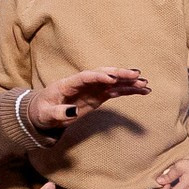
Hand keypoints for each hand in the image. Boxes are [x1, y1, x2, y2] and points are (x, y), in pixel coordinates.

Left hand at [29, 68, 149, 131]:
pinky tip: (143, 90)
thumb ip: (59, 112)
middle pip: (103, 74)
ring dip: (129, 82)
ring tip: (145, 84)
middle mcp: (83, 83)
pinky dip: (129, 90)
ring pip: (113, 81)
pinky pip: (116, 91)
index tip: (112, 79)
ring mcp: (92, 88)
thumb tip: (73, 111)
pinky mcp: (98, 96)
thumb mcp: (46, 115)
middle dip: (120, 74)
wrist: (43, 112)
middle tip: (136, 75)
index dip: (99, 76)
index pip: (86, 76)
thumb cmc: (42, 112)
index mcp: (68, 84)